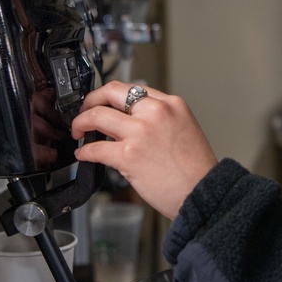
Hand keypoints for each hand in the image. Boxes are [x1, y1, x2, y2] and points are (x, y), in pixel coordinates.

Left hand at [71, 81, 217, 218]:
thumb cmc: (195, 170)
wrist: (203, 193)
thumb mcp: (183, 129)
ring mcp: (141, 132)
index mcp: (171, 104)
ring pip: (96, 116)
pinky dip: (84, 151)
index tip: (103, 102)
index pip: (132, 88)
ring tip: (79, 131)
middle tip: (84, 111)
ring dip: (81, 123)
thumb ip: (159, 119)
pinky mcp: (129, 154)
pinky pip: (95, 147)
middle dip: (90, 100)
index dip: (110, 95)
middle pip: (110, 92)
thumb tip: (131, 122)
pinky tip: (84, 154)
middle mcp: (155, 112)